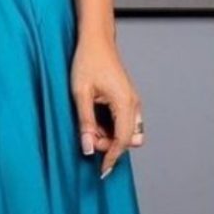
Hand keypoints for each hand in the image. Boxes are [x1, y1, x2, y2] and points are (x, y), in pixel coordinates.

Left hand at [70, 32, 144, 179]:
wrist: (96, 41)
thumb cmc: (87, 62)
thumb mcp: (80, 94)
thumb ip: (85, 123)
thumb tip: (88, 148)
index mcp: (124, 103)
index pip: (123, 141)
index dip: (112, 158)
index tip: (102, 171)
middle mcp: (133, 104)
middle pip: (128, 140)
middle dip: (109, 144)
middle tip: (88, 135)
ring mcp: (132, 102)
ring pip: (127, 133)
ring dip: (110, 136)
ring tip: (90, 125)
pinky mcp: (128, 100)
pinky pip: (124, 123)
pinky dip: (111, 128)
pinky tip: (95, 119)